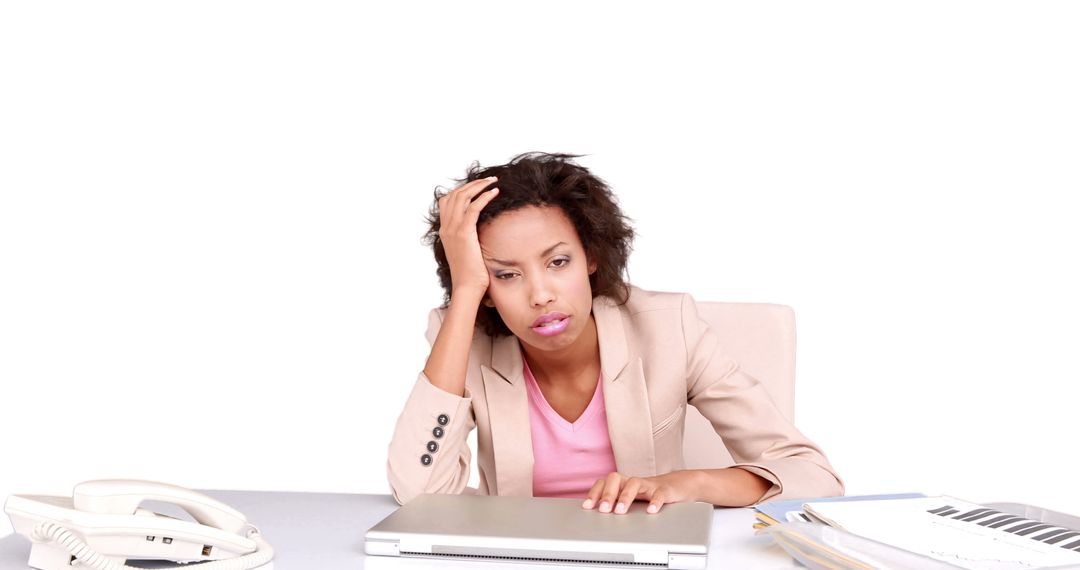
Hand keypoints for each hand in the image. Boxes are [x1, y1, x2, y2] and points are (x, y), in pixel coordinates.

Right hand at [437, 177, 499, 296]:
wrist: (467, 287)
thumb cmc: (471, 274)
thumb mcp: (466, 252)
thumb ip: (468, 239)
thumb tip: (480, 233)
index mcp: (445, 231)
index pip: (446, 201)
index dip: (461, 190)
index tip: (477, 187)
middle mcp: (446, 227)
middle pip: (455, 195)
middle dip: (472, 184)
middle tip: (488, 180)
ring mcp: (453, 230)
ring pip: (463, 197)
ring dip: (479, 186)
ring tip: (493, 181)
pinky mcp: (464, 233)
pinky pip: (473, 207)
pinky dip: (484, 196)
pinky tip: (494, 192)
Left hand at [582, 471, 700, 514]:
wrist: (677, 485)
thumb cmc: (649, 494)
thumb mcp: (630, 499)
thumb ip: (615, 504)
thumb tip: (596, 517)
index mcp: (623, 484)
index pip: (604, 482)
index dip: (594, 493)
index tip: (587, 507)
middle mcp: (633, 482)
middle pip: (616, 478)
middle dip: (607, 494)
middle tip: (603, 509)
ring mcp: (649, 484)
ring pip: (635, 483)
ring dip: (625, 496)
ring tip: (620, 511)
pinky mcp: (665, 490)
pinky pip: (659, 493)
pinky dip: (655, 502)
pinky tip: (650, 511)